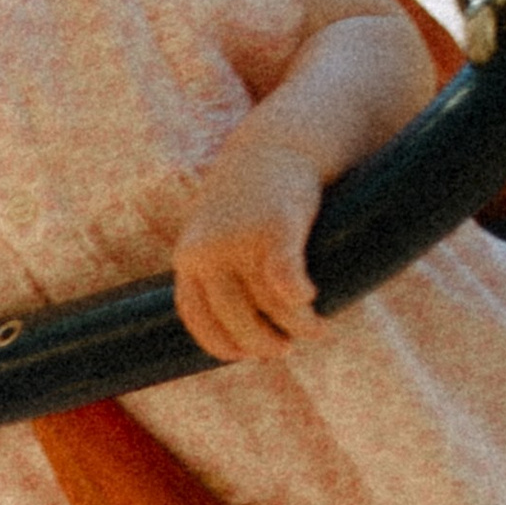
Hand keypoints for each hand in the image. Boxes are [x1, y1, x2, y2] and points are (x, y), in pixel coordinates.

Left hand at [173, 142, 329, 362]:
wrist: (274, 147)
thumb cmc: (250, 202)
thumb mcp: (218, 234)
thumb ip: (218, 273)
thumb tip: (235, 324)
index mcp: (189, 259)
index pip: (196, 316)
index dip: (218, 342)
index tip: (242, 356)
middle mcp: (209, 253)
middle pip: (234, 316)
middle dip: (261, 342)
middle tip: (284, 350)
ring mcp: (240, 240)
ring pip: (267, 302)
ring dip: (296, 325)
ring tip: (316, 330)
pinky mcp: (276, 227)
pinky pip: (283, 275)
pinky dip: (296, 294)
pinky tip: (311, 300)